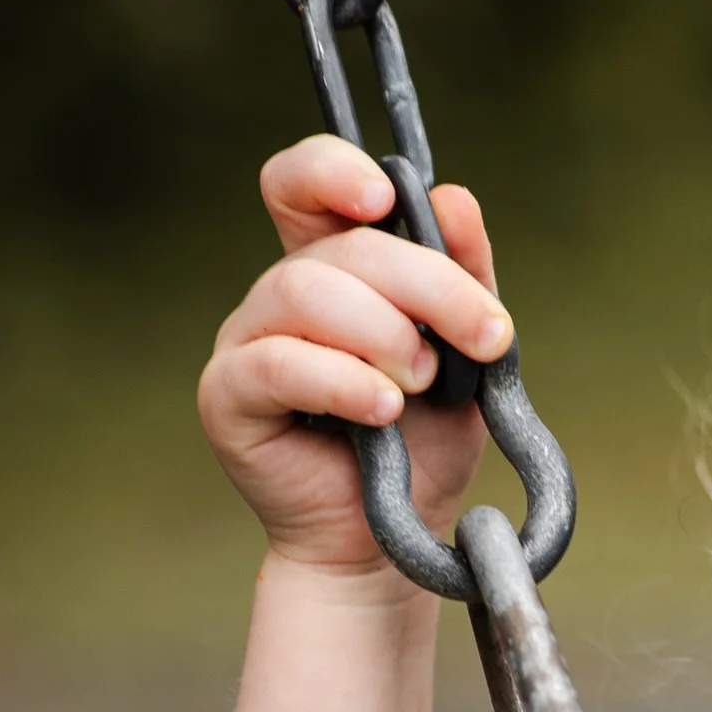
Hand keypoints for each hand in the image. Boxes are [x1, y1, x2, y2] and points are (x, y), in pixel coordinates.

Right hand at [200, 136, 513, 574]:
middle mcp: (283, 293)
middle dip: (428, 286)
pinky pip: (278, 363)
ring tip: (423, 385)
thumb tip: (454, 198)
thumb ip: (465, 280)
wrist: (392, 542)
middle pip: (341, 247)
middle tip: (483, 341)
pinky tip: (384, 412)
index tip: (386, 198)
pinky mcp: (228, 395)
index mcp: (335, 267)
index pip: (305, 182)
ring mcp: (247, 339)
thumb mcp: (469, 356)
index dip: (333, 169)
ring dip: (385, 335)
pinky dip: (344, 382)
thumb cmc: (423, 446)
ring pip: (305, 292)